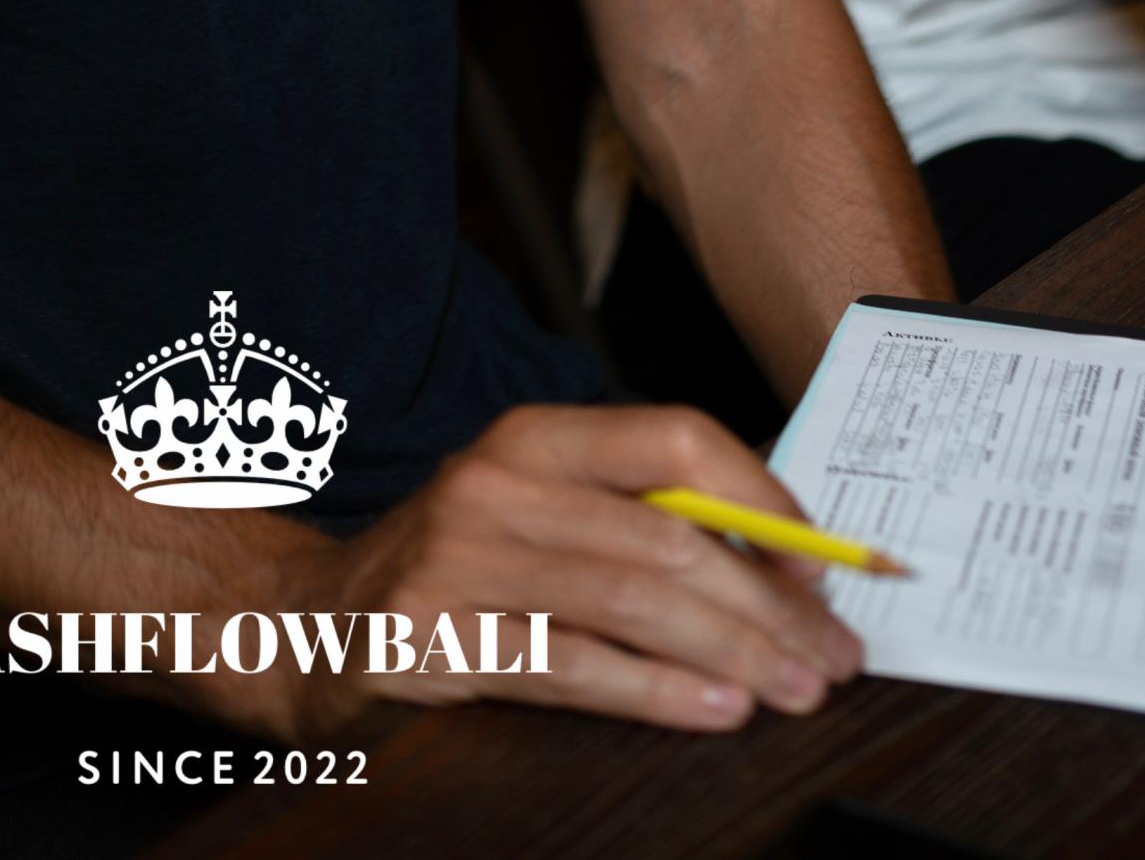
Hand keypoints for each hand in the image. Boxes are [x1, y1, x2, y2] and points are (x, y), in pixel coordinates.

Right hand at [279, 402, 862, 737]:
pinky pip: (572, 666)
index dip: (763, 497)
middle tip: (833, 653)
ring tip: (796, 688)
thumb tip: (780, 558)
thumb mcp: (535, 513)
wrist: (311, 620)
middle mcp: (496, 482)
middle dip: (769, 601)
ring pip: (631, 598)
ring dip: (733, 649)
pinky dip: (656, 691)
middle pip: (666, 532)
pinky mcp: (438, 636)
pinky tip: (717, 708)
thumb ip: (634, 516)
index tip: (826, 561)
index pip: (673, 437)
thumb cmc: (453, 567)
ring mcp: (461, 557)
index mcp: (533, 437)